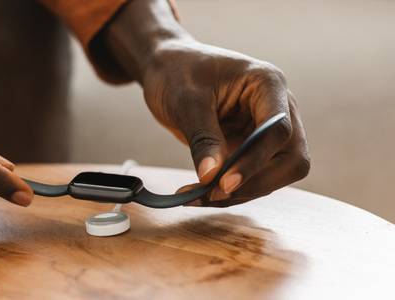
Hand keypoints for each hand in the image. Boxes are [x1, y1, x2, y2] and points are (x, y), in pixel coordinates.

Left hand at [102, 0, 309, 206]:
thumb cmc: (177, 72)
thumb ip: (203, 138)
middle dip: (256, 183)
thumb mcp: (185, 101)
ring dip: (240, 193)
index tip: (223, 184)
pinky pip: (252, 178)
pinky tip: (197, 195)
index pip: (279, 130)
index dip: (255, 161)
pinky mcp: (251, 148)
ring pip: (274, 175)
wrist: (166, 69)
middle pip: (291, 159)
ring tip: (196, 197)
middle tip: (213, 195)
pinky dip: (229, 191)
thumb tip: (212, 178)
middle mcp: (278, 109)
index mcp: (268, 85)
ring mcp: (266, 131)